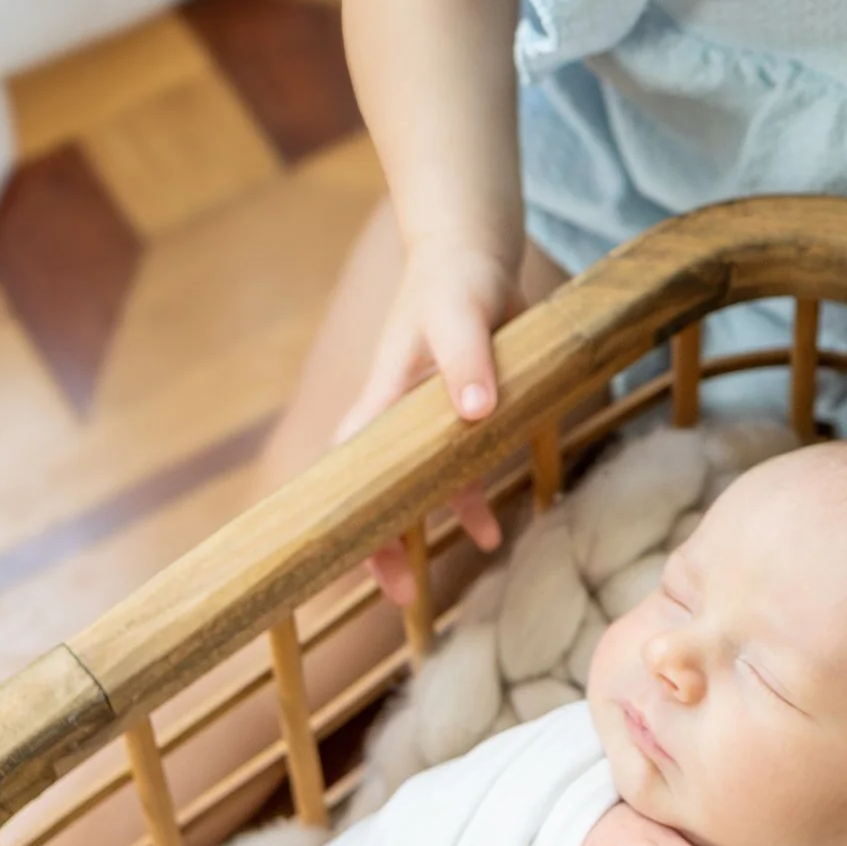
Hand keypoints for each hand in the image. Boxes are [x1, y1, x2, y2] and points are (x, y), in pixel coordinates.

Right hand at [335, 237, 517, 598]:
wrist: (473, 250)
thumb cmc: (456, 278)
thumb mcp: (461, 312)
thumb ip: (466, 359)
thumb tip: (472, 414)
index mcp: (384, 398)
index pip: (352, 471)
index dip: (351, 519)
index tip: (361, 561)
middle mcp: (397, 414)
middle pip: (376, 491)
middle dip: (384, 543)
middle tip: (401, 595)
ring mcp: (426, 416)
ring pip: (421, 485)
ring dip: (438, 522)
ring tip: (479, 550)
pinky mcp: (460, 410)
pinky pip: (460, 466)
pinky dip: (474, 496)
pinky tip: (495, 524)